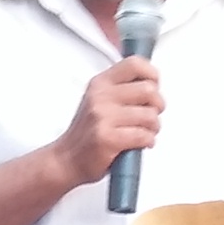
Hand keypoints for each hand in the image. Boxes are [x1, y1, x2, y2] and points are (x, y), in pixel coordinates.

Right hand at [51, 57, 164, 184]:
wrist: (66, 160)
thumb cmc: (87, 134)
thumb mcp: (99, 100)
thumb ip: (122, 89)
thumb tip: (152, 84)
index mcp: (100, 83)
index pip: (134, 64)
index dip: (152, 75)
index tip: (154, 86)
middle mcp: (100, 96)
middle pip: (148, 90)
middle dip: (158, 106)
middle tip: (151, 115)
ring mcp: (103, 117)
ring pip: (149, 115)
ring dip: (154, 127)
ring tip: (145, 132)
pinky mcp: (108, 138)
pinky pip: (143, 135)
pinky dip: (148, 141)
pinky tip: (141, 143)